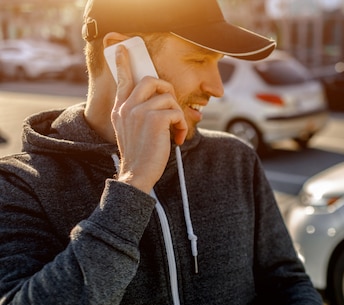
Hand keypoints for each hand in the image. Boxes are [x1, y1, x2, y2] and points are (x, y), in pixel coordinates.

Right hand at [110, 44, 187, 192]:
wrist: (137, 174)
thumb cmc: (139, 154)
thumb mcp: (130, 130)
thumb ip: (136, 113)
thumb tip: (156, 100)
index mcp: (120, 108)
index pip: (122, 80)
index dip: (123, 63)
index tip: (122, 49)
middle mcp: (127, 107)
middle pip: (150, 80)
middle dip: (167, 89)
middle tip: (172, 108)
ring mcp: (139, 112)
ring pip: (168, 98)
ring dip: (178, 115)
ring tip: (174, 131)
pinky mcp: (154, 120)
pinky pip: (176, 112)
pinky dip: (181, 125)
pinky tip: (176, 139)